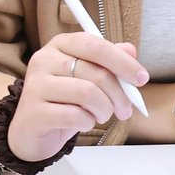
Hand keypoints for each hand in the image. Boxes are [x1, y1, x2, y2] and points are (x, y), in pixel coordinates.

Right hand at [8, 31, 147, 162]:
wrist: (32, 129)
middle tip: (124, 110)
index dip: (122, 62)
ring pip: (88, 94)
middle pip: (97, 73)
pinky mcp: (34, 110)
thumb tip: (130, 50)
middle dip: (120, 96)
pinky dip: (87, 122)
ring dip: (104, 110)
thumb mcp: (88, 78)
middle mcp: (44, 59)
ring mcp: (36, 84)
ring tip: (101, 115)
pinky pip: (75, 116)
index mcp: (59, 45)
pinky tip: (82, 122)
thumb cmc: (65, 100)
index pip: (95, 45)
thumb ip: (108, 62)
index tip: (142, 79)